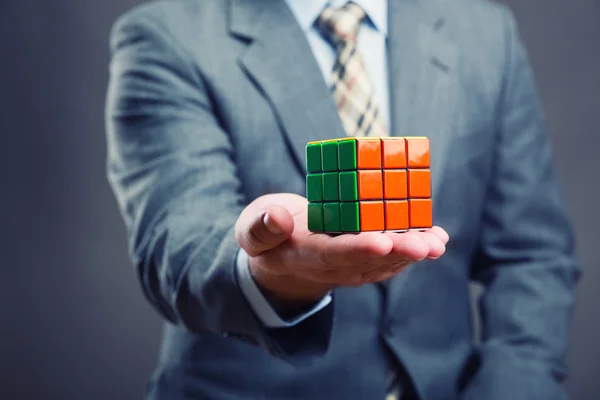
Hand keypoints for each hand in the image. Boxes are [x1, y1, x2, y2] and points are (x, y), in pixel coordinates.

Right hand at [235, 193, 448, 302]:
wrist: (281, 257)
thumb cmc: (265, 237)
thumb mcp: (250, 229)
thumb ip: (260, 227)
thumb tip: (279, 218)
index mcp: (303, 255)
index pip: (331, 254)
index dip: (357, 249)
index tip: (382, 242)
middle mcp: (331, 265)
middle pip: (367, 260)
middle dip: (398, 252)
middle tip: (425, 245)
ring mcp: (349, 264)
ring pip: (384, 260)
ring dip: (412, 252)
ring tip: (437, 243)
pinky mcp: (363, 257)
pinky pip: (389, 256)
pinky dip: (413, 248)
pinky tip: (436, 238)